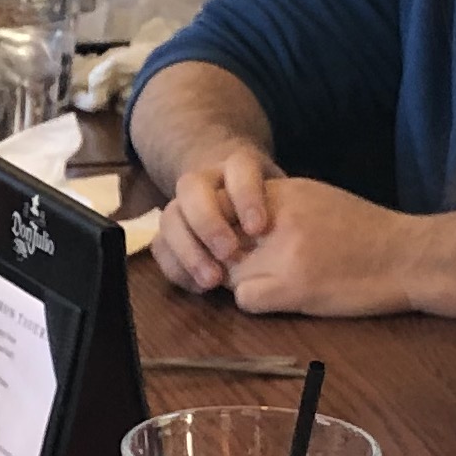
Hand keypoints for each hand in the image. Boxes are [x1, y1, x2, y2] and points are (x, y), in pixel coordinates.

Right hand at [151, 139, 281, 293]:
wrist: (256, 213)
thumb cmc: (285, 216)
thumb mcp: (294, 213)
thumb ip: (290, 228)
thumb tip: (282, 262)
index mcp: (239, 168)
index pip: (239, 168)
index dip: (245, 196)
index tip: (258, 228)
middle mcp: (207, 182)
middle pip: (191, 187)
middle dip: (208, 221)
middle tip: (228, 252)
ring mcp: (186, 206)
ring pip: (170, 216)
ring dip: (187, 250)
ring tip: (212, 282)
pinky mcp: (174, 233)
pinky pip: (161, 246)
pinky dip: (176, 267)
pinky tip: (200, 287)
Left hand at [216, 178, 426, 319]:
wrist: (409, 256)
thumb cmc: (366, 231)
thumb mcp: (314, 199)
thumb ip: (273, 204)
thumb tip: (233, 220)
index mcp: (281, 191)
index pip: (215, 202)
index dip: (212, 226)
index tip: (227, 243)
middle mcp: (275, 217)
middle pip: (216, 239)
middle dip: (219, 257)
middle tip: (239, 269)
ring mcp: (282, 252)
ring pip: (226, 273)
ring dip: (240, 282)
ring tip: (271, 283)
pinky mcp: (294, 287)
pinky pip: (243, 300)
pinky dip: (256, 304)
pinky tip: (282, 300)